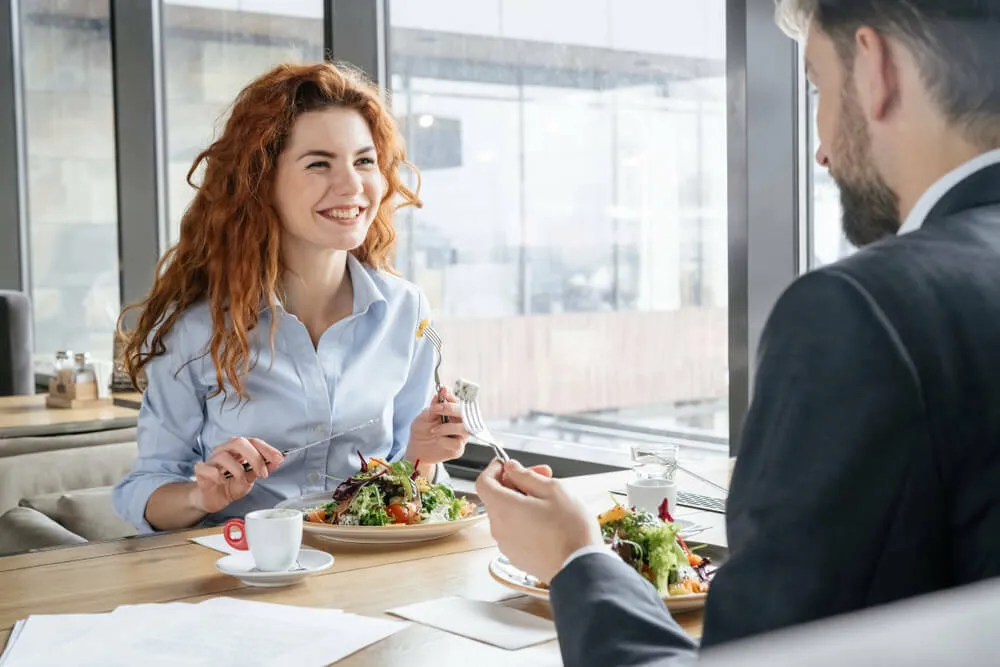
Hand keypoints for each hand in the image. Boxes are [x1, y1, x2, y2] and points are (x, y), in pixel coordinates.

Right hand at [190, 437, 283, 513]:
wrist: (213, 499)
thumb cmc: (230, 485)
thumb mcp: (251, 478)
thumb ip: (262, 469)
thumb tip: (277, 461)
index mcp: (238, 449)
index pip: (253, 441)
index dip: (267, 449)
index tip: (278, 459)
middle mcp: (224, 450)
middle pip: (238, 442)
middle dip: (254, 457)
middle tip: (262, 473)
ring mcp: (212, 459)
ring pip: (224, 455)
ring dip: (238, 470)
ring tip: (243, 481)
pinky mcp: (201, 471)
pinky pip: (208, 468)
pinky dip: (218, 475)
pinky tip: (223, 482)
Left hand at [405, 388, 469, 464]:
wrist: (416, 449)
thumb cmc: (421, 431)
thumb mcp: (424, 416)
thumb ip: (435, 405)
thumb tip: (443, 389)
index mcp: (453, 413)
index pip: (458, 401)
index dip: (451, 396)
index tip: (442, 394)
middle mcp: (460, 423)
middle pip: (465, 413)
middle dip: (450, 409)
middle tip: (436, 410)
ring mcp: (460, 436)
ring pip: (464, 428)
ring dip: (447, 427)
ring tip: (433, 431)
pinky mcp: (458, 448)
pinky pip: (457, 443)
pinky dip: (444, 440)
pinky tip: (437, 440)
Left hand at [476, 459, 602, 584]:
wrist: (580, 567)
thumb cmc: (569, 528)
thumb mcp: (553, 490)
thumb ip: (526, 476)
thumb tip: (511, 468)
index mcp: (503, 507)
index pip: (483, 483)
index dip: (494, 470)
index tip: (508, 465)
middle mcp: (498, 527)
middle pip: (497, 498)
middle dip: (517, 484)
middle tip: (544, 476)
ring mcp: (506, 545)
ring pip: (507, 515)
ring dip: (522, 502)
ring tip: (550, 500)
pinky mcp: (516, 557)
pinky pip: (514, 531)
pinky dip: (524, 521)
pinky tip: (547, 521)